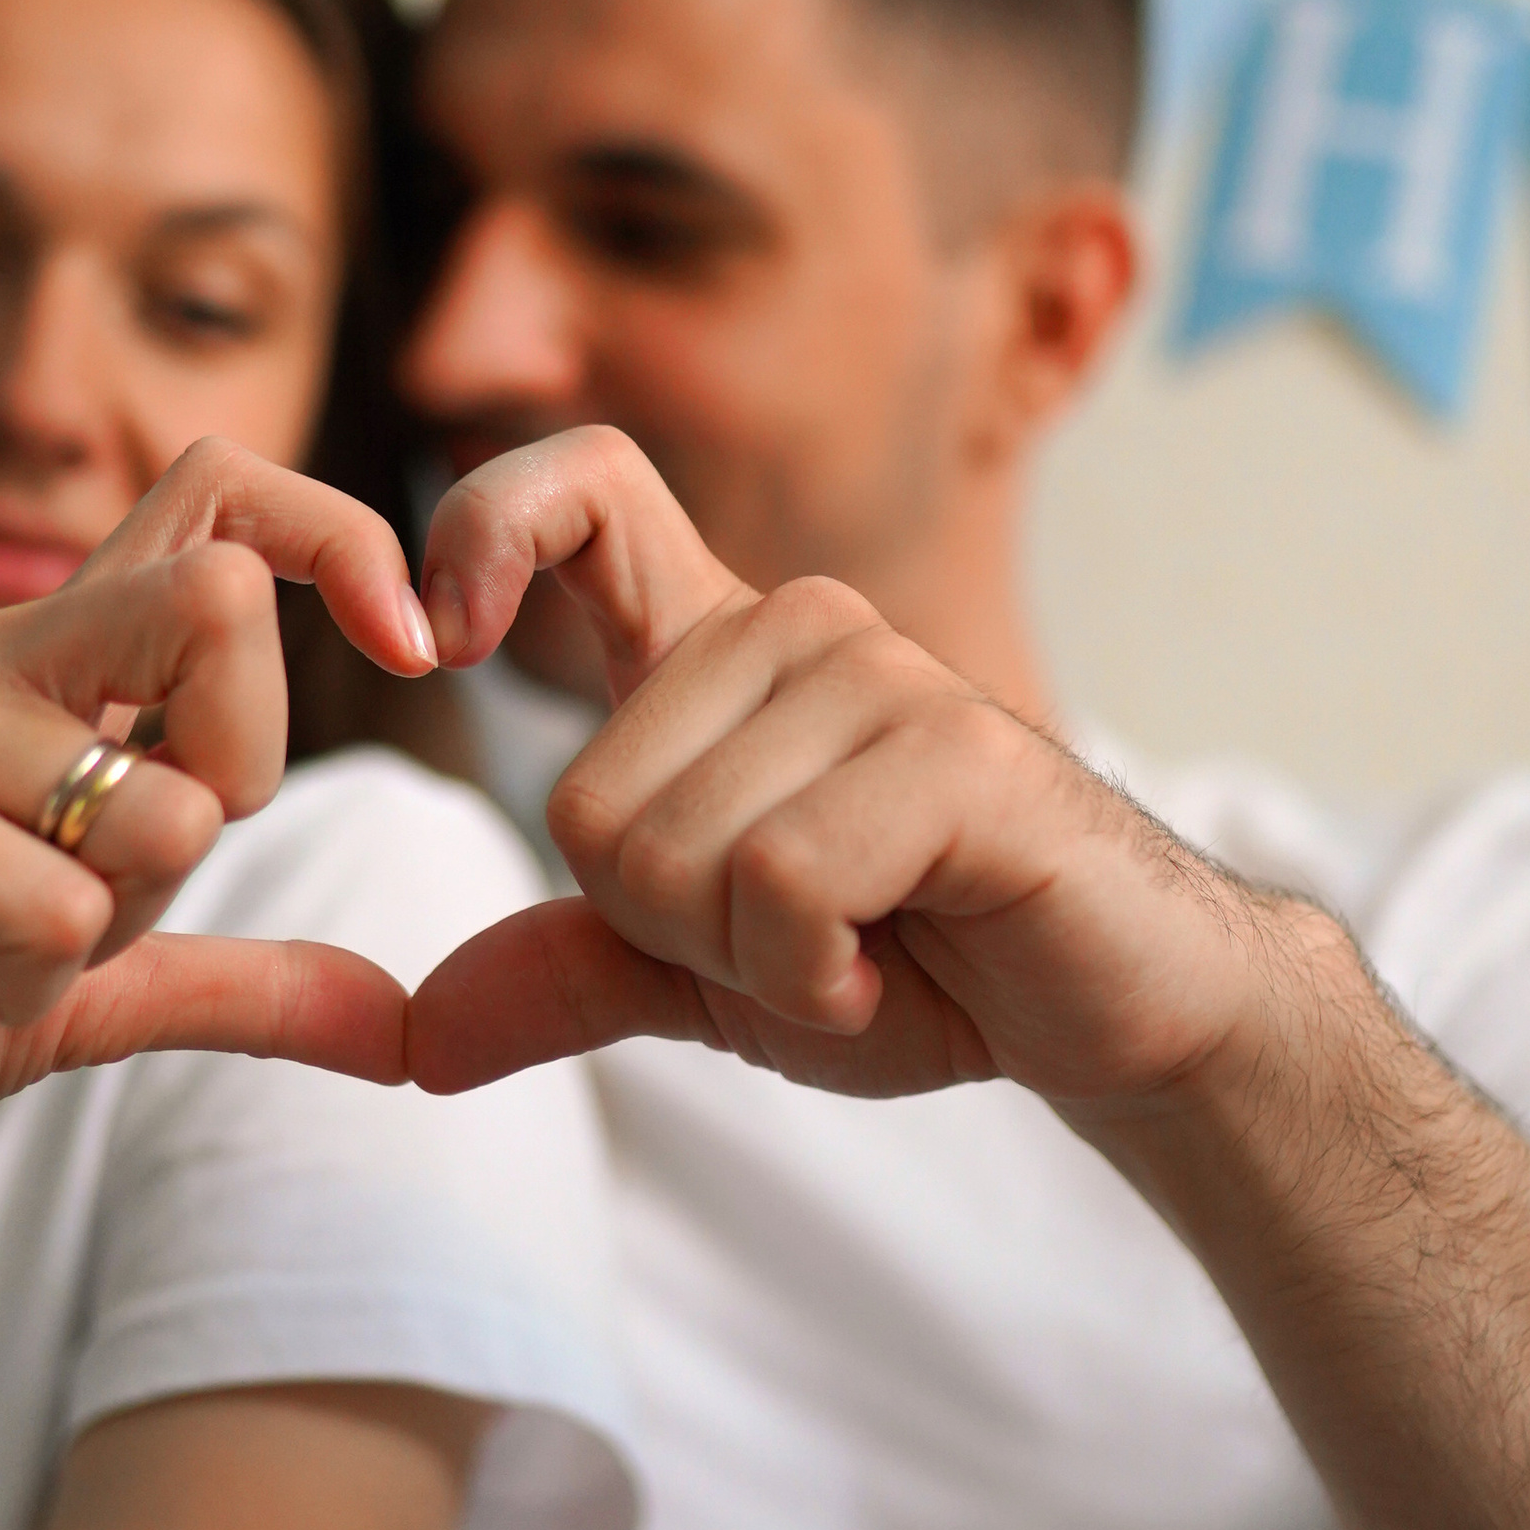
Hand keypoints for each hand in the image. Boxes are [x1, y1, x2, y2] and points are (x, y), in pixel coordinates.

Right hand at [0, 442, 434, 1213]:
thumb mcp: (99, 991)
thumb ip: (247, 985)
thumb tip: (407, 1031)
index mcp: (50, 662)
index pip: (221, 497)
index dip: (343, 539)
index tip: (419, 650)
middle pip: (215, 600)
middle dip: (243, 768)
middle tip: (134, 877)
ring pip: (152, 804)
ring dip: (104, 932)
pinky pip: (47, 899)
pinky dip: (25, 980)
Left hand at [406, 428, 1293, 1121]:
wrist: (1110, 1010)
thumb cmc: (922, 966)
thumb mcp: (712, 976)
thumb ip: (574, 973)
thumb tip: (419, 1039)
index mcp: (720, 651)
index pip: (583, 489)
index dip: (482, 532)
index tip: (442, 643)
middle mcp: (795, 628)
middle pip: (588, 804)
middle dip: (669, 931)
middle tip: (795, 942)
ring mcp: (881, 675)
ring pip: (680, 856)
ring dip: (753, 964)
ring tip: (857, 952)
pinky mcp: (954, 752)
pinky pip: (782, 884)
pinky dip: (814, 979)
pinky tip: (885, 975)